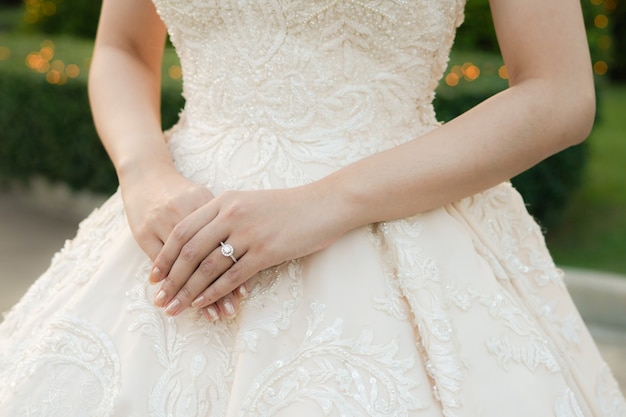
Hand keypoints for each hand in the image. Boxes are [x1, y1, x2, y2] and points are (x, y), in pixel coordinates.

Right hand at [118, 160, 246, 317]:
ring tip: (204, 315)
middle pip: (204, 255)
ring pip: (182, 262)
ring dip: (192, 291)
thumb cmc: (184, 193)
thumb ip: (223, 224)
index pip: (222, 242)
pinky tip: (176, 295)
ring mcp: (161, 221)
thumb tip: (247, 253)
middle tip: (226, 313)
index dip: (233, 269)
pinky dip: (170, 279)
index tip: (243, 295)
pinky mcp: (143, 231)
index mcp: (205, 202)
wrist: (146, 174)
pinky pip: (160, 260)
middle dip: (215, 288)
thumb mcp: (205, 202)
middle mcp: (184, 211)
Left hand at [150, 184, 348, 319]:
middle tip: (159, 298)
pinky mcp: (266, 251)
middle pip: (189, 250)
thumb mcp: (250, 203)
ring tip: (175, 307)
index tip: (154, 276)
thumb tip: (203, 242)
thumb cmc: (288, 207)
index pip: (183, 230)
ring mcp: (248, 233)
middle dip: (171, 278)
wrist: (323, 205)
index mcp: (224, 201)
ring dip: (188, 291)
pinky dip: (214, 292)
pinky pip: (232, 276)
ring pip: (207, 266)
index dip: (164, 255)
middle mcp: (231, 214)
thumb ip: (225, 217)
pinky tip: (203, 304)